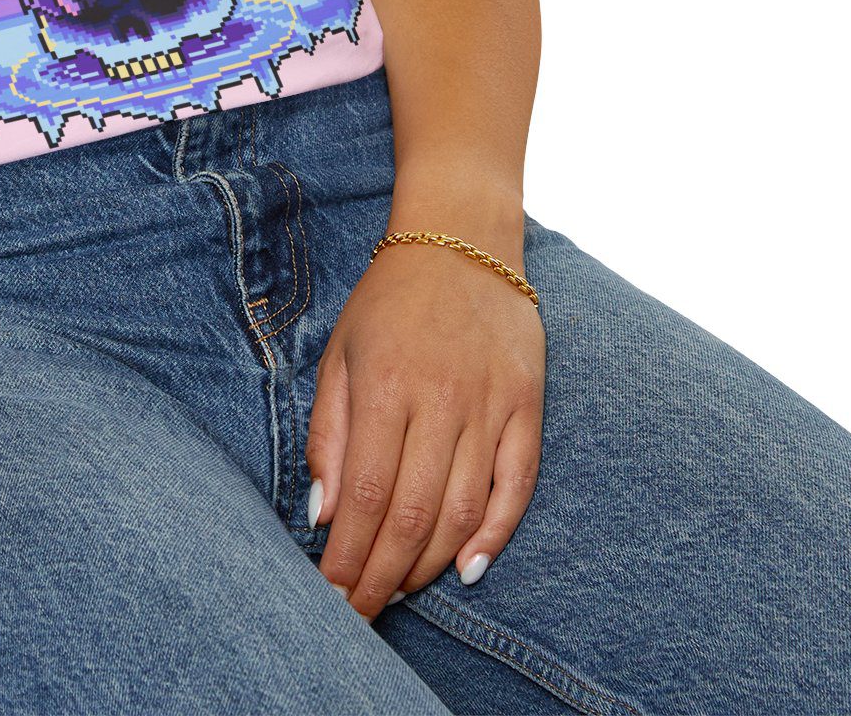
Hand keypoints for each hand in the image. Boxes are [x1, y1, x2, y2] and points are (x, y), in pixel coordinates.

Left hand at [306, 224, 544, 617]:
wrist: (461, 239)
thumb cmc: (389, 302)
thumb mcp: (340, 354)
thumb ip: (328, 434)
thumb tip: (323, 513)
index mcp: (385, 385)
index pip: (365, 494)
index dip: (349, 555)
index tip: (331, 594)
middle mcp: (440, 400)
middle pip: (412, 514)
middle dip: (383, 575)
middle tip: (361, 612)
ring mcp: (490, 405)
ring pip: (463, 510)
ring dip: (429, 564)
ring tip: (400, 591)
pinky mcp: (528, 406)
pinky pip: (517, 486)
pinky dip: (495, 534)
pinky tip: (468, 568)